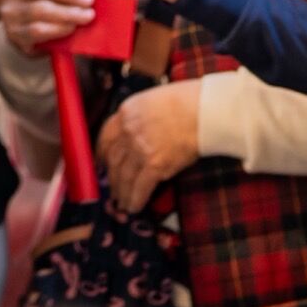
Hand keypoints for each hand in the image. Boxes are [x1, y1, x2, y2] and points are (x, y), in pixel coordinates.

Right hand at [0, 0, 98, 54]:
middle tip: (89, 0)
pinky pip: (37, 30)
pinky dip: (58, 28)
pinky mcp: (14, 33)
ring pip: (40, 9)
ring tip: (86, 15)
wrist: (20, 28)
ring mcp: (9, 12)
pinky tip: (72, 27)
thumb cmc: (40, 0)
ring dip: (68, 12)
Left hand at [98, 81, 201, 212]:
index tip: (101, 163)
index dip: (101, 153)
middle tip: (112, 188)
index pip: (106, 136)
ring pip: (123, 177)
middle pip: (113, 159)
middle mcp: (128, 131)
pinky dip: (135, 200)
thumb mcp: (155, 99)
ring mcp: (140, 148)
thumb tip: (139, 132)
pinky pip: (140, 187)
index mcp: (127, 111)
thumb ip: (142, 116)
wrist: (205, 111)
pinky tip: (134, 207)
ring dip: (122, 193)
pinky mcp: (155, 165)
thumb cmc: (189, 100)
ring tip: (122, 203)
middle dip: (112, 178)